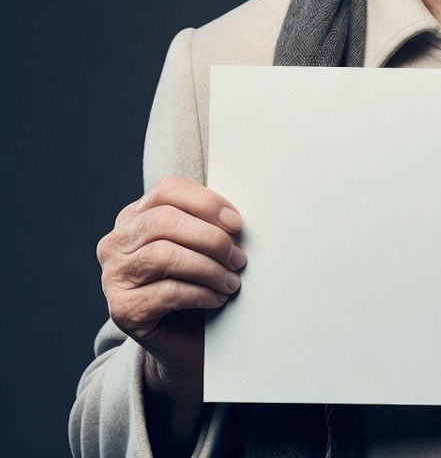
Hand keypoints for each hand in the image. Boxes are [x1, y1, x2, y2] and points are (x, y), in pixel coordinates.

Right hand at [97, 175, 245, 390]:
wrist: (184, 340)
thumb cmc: (195, 283)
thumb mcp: (200, 245)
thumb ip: (207, 223)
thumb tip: (233, 218)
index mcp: (134, 216)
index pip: (167, 189)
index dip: (206, 202)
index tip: (236, 223)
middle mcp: (116, 243)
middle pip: (164, 221)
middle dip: (211, 238)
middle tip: (238, 258)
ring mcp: (114, 276)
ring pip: (165, 255)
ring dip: (209, 268)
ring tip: (231, 281)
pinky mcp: (122, 310)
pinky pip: (168, 292)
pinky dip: (201, 293)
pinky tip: (217, 298)